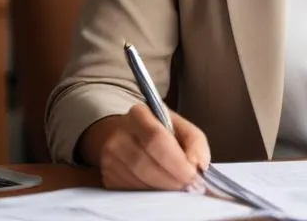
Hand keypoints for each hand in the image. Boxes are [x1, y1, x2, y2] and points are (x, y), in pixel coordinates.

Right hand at [81, 104, 210, 189]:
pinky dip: (150, 192)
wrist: (129, 137)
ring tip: (176, 185)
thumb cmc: (160, 133)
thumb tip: (198, 166)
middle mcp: (119, 134)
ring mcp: (110, 157)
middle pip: (145, 163)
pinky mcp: (107, 175)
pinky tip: (159, 185)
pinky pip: (131, 189)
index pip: (156, 139)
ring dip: (162, 188)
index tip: (193, 174)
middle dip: (171, 179)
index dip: (176, 162)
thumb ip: (195, 143)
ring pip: (138, 180)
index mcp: (138, 114)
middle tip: (188, 186)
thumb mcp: (181, 127)